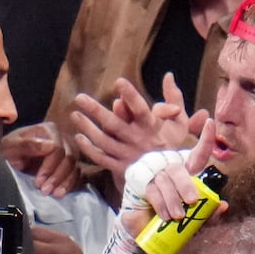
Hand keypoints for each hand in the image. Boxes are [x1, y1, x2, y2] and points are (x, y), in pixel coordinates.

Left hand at [0, 122, 81, 196]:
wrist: (10, 160)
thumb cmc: (9, 151)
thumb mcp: (11, 147)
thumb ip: (28, 144)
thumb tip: (51, 145)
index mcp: (49, 130)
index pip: (58, 148)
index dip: (49, 166)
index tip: (38, 182)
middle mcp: (63, 139)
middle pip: (69, 158)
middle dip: (57, 177)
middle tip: (45, 191)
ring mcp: (69, 152)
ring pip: (75, 167)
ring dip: (65, 183)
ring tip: (54, 194)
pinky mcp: (70, 165)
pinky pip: (78, 175)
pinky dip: (71, 185)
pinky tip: (60, 193)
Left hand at [72, 75, 202, 189]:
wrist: (169, 177)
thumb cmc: (172, 144)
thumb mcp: (180, 121)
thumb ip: (174, 98)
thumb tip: (168, 76)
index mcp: (151, 127)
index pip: (140, 109)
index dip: (130, 95)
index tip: (118, 82)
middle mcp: (137, 140)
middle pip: (113, 124)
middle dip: (95, 110)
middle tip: (79, 98)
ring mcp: (127, 155)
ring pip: (103, 141)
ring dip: (87, 127)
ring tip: (74, 114)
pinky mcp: (120, 167)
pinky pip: (101, 158)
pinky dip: (89, 149)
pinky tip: (79, 137)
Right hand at [118, 117, 221, 236]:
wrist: (144, 230)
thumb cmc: (172, 221)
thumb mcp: (194, 220)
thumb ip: (208, 214)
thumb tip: (223, 205)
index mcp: (186, 173)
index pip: (197, 154)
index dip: (205, 138)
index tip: (210, 122)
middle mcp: (169, 169)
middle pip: (178, 169)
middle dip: (186, 184)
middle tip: (193, 200)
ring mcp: (153, 174)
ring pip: (165, 180)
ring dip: (173, 199)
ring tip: (178, 216)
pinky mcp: (139, 184)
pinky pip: (153, 191)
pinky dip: (161, 204)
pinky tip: (165, 216)